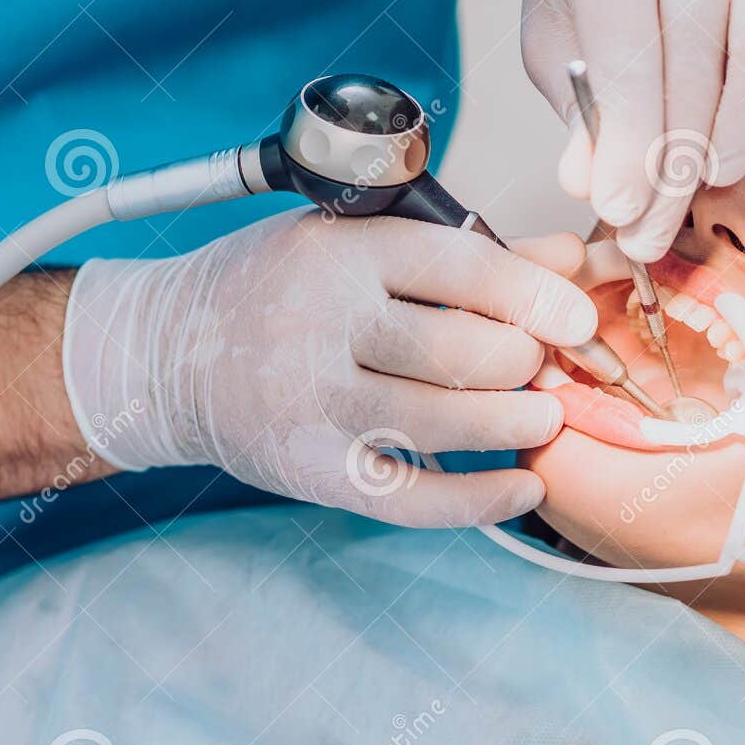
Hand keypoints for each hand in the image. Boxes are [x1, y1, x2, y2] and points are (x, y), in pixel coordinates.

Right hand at [62, 212, 596, 527]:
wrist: (165, 355)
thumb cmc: (274, 288)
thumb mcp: (357, 244)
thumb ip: (466, 251)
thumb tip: (568, 260)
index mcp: (339, 255)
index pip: (460, 269)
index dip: (535, 296)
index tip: (578, 318)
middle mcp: (320, 327)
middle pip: (460, 353)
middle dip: (526, 364)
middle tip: (549, 368)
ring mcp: (310, 405)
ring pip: (444, 425)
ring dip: (515, 426)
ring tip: (544, 416)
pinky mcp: (308, 470)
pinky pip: (410, 498)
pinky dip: (477, 500)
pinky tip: (522, 488)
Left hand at [521, 0, 744, 260]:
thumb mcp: (554, 38)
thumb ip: (576, 110)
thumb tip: (587, 183)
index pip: (630, 58)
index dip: (627, 147)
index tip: (618, 212)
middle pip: (697, 71)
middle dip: (673, 171)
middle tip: (650, 233)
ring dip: (738, 137)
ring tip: (703, 179)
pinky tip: (738, 153)